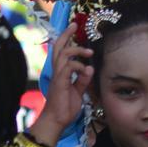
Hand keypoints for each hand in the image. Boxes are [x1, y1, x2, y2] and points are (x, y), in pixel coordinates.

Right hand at [28, 23, 93, 146]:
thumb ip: (83, 79)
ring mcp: (57, 76)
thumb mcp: (79, 91)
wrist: (57, 121)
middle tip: (74, 25)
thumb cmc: (66, 107)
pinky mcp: (60, 82)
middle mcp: (57, 71)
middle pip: (58, 47)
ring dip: (77, 50)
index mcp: (61, 72)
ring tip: (89, 52)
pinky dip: (78, 66)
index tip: (73, 28)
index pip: (61, 51)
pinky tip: (86, 71)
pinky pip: (68, 67)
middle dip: (66, 35)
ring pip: (63, 54)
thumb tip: (90, 67)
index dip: (66, 38)